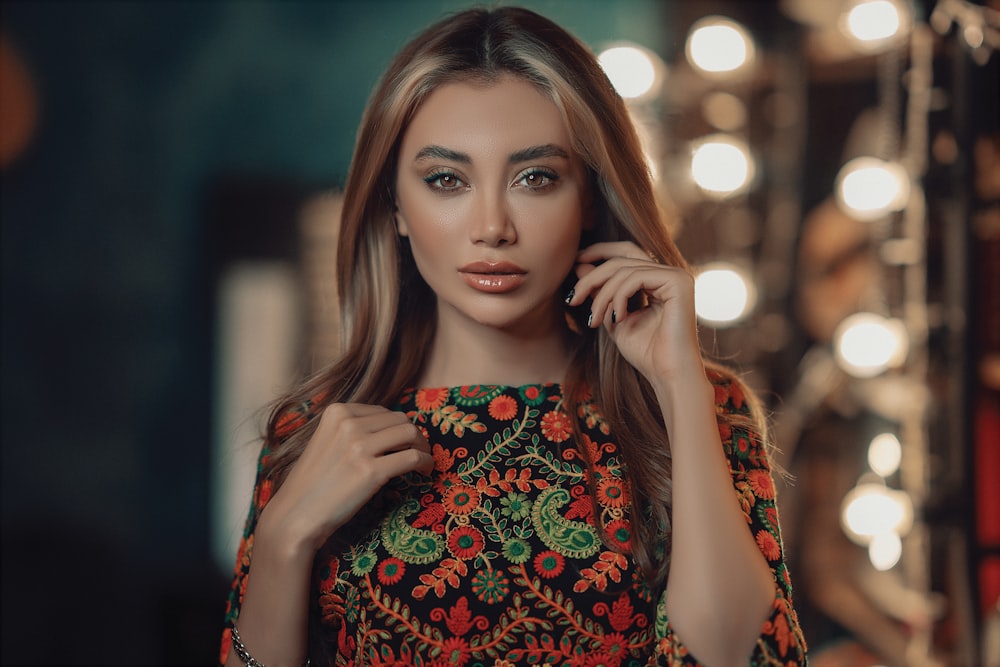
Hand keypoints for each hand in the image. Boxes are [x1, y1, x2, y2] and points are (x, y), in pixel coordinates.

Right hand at [260, 403, 434, 553]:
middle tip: (419, 452)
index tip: (403, 442)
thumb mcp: (327, 442)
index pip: (383, 411)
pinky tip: (425, 472)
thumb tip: (390, 427)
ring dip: (424, 447)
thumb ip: (351, 430)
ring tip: (424, 461)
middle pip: (401, 420)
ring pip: (411, 434)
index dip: (397, 427)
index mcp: (336, 412)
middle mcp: (348, 424)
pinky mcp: (371, 471)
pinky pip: (413, 458)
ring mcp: (359, 446)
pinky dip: (425, 463)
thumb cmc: (312, 484)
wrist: (295, 515)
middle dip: (414, 435)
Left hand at [568, 242, 704, 384]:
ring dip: (602, 295)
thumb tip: (580, 265)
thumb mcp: (612, 316)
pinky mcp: (678, 282)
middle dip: (592, 277)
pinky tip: (616, 318)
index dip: (598, 253)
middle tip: (572, 298)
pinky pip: (636, 277)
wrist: (667, 375)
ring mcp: (676, 275)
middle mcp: (668, 273)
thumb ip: (600, 291)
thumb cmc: (645, 353)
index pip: (625, 253)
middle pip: (621, 257)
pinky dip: (619, 297)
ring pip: (625, 269)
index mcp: (656, 279)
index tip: (573, 264)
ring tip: (594, 320)